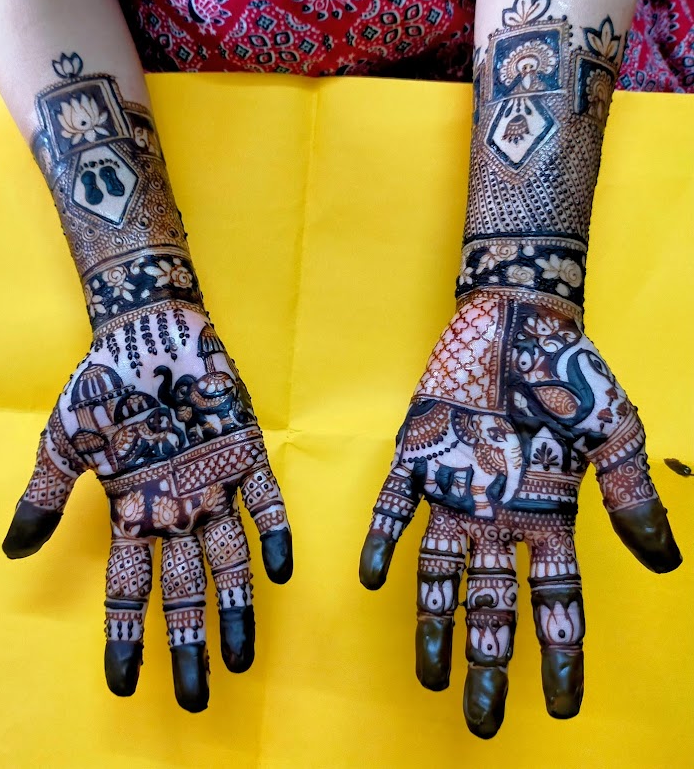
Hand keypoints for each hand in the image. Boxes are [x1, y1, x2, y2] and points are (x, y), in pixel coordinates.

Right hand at [3, 308, 291, 711]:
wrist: (147, 332)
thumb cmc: (104, 385)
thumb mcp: (64, 441)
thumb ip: (44, 494)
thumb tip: (12, 551)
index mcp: (134, 510)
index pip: (129, 588)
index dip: (128, 637)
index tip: (128, 686)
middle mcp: (177, 508)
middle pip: (183, 588)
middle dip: (189, 640)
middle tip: (200, 696)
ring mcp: (214, 484)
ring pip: (228, 558)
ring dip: (236, 604)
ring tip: (242, 656)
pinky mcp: (245, 453)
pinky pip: (266, 501)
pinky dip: (273, 531)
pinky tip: (280, 569)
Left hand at [359, 294, 680, 737]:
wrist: (515, 321)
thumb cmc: (567, 373)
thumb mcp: (613, 434)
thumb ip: (630, 494)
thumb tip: (667, 562)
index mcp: (545, 514)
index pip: (556, 601)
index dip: (561, 655)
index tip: (563, 707)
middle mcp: (495, 515)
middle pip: (492, 604)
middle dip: (487, 660)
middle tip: (480, 719)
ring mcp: (453, 490)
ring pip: (439, 572)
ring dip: (433, 621)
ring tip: (430, 675)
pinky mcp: (417, 457)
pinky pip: (394, 510)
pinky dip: (384, 543)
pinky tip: (375, 581)